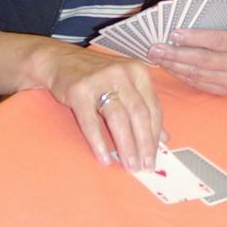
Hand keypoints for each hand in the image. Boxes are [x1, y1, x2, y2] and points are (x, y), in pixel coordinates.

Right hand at [44, 46, 164, 171]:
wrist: (61, 60)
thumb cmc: (97, 76)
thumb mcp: (125, 85)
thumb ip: (144, 107)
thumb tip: (165, 138)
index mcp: (138, 71)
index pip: (153, 107)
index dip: (156, 135)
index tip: (156, 157)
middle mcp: (122, 73)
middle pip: (139, 113)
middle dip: (145, 144)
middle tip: (145, 166)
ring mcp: (100, 80)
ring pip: (119, 117)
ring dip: (127, 145)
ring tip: (130, 166)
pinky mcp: (79, 90)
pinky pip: (91, 121)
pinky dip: (99, 142)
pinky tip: (105, 158)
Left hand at [148, 25, 226, 93]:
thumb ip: (209, 25)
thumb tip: (177, 24)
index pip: (216, 40)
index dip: (194, 38)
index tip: (173, 33)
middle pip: (203, 60)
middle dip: (176, 54)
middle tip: (155, 48)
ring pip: (197, 74)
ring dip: (174, 66)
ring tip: (157, 56)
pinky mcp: (224, 92)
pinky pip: (197, 84)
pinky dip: (180, 75)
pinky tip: (169, 66)